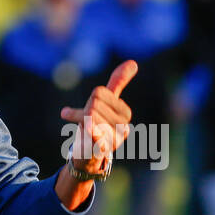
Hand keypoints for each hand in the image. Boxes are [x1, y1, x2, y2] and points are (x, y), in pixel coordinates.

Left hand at [55, 61, 135, 210]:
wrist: (89, 152)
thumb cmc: (99, 122)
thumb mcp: (108, 101)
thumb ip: (119, 82)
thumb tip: (134, 62)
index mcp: (125, 114)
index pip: (101, 93)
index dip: (93, 99)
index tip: (93, 107)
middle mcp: (122, 127)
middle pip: (94, 104)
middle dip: (85, 110)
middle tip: (87, 121)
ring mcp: (113, 140)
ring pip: (90, 116)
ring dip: (80, 121)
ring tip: (86, 130)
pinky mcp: (100, 150)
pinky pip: (97, 137)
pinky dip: (93, 131)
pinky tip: (88, 126)